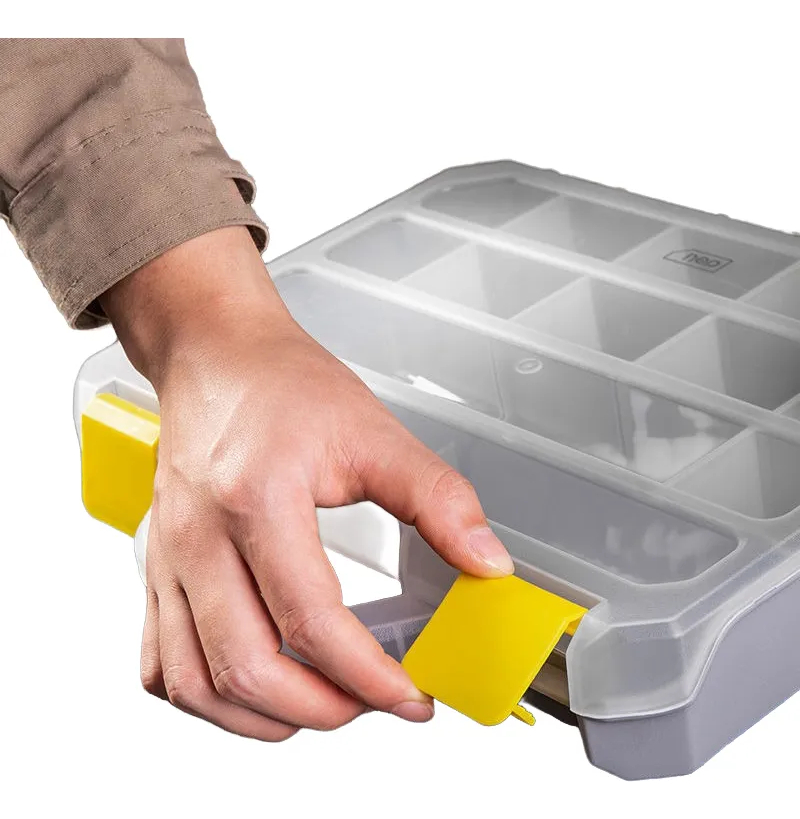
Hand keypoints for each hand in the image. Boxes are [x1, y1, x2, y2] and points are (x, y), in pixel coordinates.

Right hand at [101, 226, 513, 740]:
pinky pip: (157, 661)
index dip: (370, 677)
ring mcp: (168, 556)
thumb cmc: (281, 383)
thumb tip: (486, 562)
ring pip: (194, 682)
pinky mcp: (156, 565)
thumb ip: (439, 500)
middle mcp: (200, 537)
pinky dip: (204, 697)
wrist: (214, 353)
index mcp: (258, 499)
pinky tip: (247, 688)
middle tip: (371, 704)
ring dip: (259, 717)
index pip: (313, 622)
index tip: (409, 696)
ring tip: (319, 707)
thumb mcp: (374, 432)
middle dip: (323, 709)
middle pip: (247, 668)